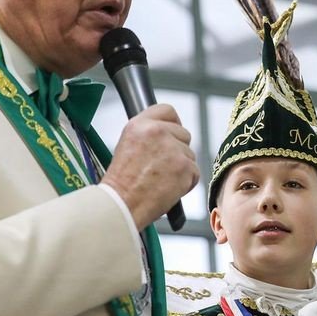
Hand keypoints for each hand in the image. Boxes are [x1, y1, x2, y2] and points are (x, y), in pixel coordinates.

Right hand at [101, 104, 197, 228]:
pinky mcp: (185, 167)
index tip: (171, 134)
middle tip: (162, 167)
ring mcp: (173, 149)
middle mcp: (158, 132)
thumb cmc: (122, 182)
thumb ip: (148, 134)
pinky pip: (194, 172)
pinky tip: (169, 188)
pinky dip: (186, 182)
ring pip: (190, 154)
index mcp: (140, 124)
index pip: (168, 111)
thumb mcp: (127, 145)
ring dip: (181, 168)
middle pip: (183, 134)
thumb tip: (168, 133)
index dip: (172, 124)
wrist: (122, 204)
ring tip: (161, 180)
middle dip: (177, 150)